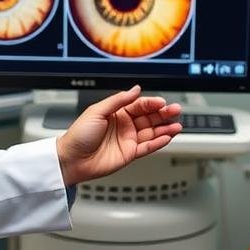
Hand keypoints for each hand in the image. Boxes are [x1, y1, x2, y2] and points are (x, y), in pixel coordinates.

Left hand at [55, 85, 182, 185]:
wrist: (72, 159)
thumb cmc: (79, 135)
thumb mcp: (97, 111)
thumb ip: (118, 100)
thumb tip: (135, 89)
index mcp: (116, 113)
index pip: (139, 105)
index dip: (152, 103)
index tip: (161, 102)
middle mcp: (124, 126)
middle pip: (149, 118)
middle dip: (163, 114)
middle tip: (175, 110)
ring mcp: (128, 140)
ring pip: (152, 132)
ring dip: (165, 128)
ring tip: (177, 125)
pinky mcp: (129, 154)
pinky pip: (148, 147)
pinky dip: (159, 142)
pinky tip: (168, 136)